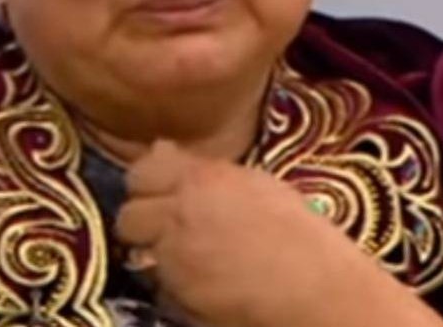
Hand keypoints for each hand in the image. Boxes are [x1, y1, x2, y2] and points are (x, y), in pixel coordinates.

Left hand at [114, 140, 372, 326]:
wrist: (315, 288)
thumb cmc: (300, 235)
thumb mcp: (256, 186)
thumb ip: (204, 170)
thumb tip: (159, 149)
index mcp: (203, 178)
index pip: (141, 172)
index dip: (147, 186)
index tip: (161, 195)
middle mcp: (180, 211)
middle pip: (128, 214)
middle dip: (142, 224)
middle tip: (167, 232)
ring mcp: (174, 255)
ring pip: (135, 252)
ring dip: (153, 255)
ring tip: (185, 261)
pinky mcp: (176, 293)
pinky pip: (156, 286)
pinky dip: (170, 287)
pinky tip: (201, 286)